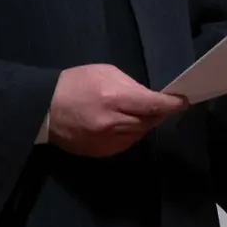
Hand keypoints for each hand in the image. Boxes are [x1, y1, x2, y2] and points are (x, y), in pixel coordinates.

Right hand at [48, 64, 188, 157]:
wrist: (43, 109)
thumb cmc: (74, 84)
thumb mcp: (104, 73)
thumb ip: (130, 86)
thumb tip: (148, 98)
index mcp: (114, 99)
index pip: (152, 105)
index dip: (171, 104)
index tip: (182, 102)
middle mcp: (113, 124)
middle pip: (149, 122)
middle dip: (157, 113)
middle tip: (160, 105)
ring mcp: (107, 141)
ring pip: (139, 134)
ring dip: (143, 123)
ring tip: (135, 112)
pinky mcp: (101, 152)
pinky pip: (126, 144)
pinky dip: (130, 134)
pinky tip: (122, 124)